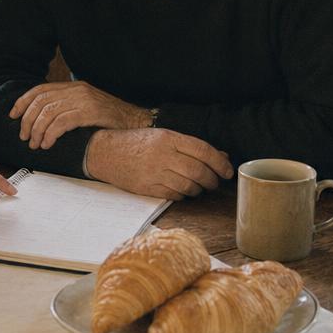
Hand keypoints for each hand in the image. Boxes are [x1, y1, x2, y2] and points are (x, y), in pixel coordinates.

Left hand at [9, 81, 151, 149]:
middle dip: (27, 120)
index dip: (23, 101)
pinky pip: (62, 122)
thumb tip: (43, 119)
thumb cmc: (111, 120)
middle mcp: (77, 90)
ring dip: (37, 130)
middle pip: (41, 101)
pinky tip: (47, 144)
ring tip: (35, 144)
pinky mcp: (90, 112)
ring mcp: (84, 100)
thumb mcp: (87, 108)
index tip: (13, 115)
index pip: (41, 90)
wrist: (137, 122)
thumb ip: (68, 108)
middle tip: (24, 137)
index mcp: (74, 87)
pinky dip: (50, 134)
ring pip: (48, 112)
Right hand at [85, 129, 233, 200]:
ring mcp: (154, 173)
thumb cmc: (136, 143)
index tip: (227, 170)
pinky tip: (183, 191)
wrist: (105, 152)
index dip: (220, 162)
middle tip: (215, 182)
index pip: (203, 150)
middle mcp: (162, 155)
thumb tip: (220, 156)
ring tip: (199, 187)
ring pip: (189, 186)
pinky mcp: (147, 188)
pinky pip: (174, 195)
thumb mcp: (163, 136)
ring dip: (199, 189)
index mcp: (168, 138)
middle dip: (212, 180)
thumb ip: (191, 146)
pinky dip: (183, 195)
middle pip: (199, 171)